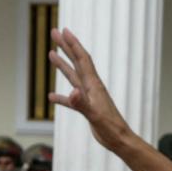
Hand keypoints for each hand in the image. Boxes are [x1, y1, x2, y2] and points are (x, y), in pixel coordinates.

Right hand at [49, 28, 135, 149]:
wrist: (120, 139)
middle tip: (54, 32)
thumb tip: (71, 92)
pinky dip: (61, 96)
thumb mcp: (94, 115)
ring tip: (51, 53)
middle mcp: (91, 87)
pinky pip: (71, 99)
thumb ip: (81, 103)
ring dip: (62, 64)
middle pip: (77, 62)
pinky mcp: (87, 107)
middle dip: (66, 46)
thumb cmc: (110, 128)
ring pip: (73, 76)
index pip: (82, 59)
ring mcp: (88, 96)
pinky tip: (52, 96)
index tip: (64, 30)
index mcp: (93, 85)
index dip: (73, 44)